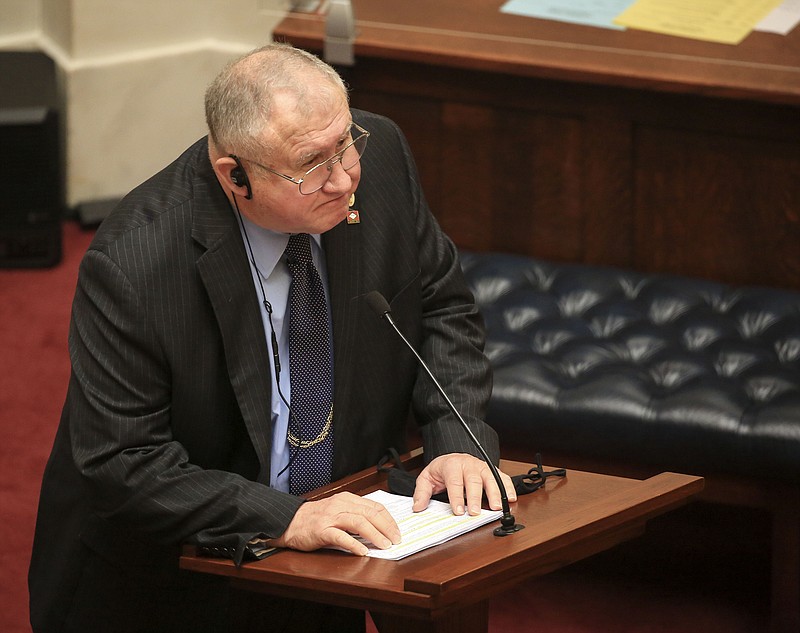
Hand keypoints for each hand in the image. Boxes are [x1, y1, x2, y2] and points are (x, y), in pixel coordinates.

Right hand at [270, 491, 400, 555]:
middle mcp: (340, 505)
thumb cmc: (315, 518)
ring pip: (359, 522)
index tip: (397, 531)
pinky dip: (354, 544)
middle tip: (395, 540)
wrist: (290, 521)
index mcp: (347, 499)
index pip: (375, 506)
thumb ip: (356, 515)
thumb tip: (379, 527)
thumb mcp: (338, 510)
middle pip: (370, 513)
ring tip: (384, 545)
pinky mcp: (322, 530)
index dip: (389, 519)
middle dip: (387, 527)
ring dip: (375, 535)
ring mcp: (331, 517)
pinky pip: (341, 536)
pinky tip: (362, 551)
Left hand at [412, 453, 516, 515]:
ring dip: (495, 493)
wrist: (453, 457)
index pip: (454, 481)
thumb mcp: (427, 478)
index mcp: (451, 465)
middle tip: (475, 512)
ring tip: (497, 507)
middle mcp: (468, 464)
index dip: (457, 497)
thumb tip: (418, 507)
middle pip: (473, 480)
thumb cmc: (442, 470)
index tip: (459, 511)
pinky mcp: (492, 470)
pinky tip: (511, 498)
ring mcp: (482, 466)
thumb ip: (422, 492)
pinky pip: (503, 477)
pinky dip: (508, 487)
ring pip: (491, 477)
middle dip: (475, 497)